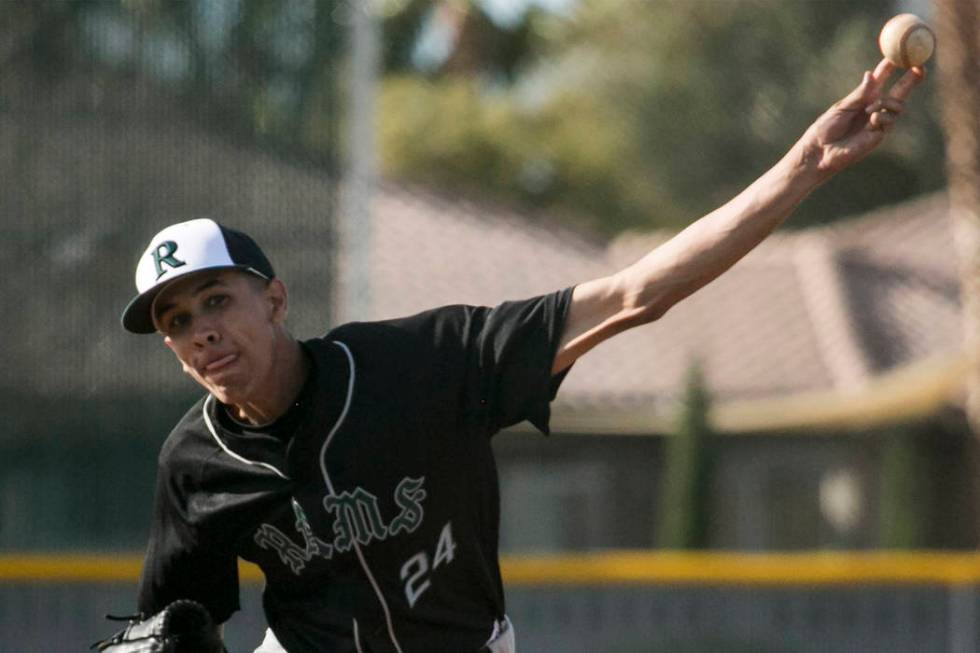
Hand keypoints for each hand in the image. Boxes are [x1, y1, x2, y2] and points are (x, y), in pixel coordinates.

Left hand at [801, 59, 924, 176]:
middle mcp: (874, 107)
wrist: (821, 151)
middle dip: (911, 79)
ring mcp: (878, 121)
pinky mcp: (879, 134)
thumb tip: (871, 74)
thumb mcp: (842, 107)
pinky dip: (882, 117)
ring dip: (886, 103)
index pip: (882, 78)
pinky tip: (871, 121)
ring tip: (870, 109)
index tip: (901, 53)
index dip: (891, 66)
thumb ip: (860, 94)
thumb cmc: (826, 128)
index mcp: (864, 96)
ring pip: (898, 105)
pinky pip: (890, 120)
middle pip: (899, 91)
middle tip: (920, 68)